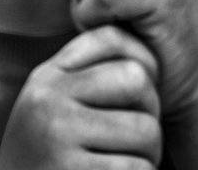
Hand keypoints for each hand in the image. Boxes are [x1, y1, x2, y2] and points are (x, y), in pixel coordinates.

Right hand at [0, 24, 161, 169]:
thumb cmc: (46, 150)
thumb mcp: (51, 101)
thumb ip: (84, 74)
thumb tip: (143, 56)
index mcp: (48, 76)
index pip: (111, 40)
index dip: (143, 66)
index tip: (138, 97)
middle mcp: (49, 98)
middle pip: (136, 80)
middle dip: (151, 111)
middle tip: (141, 136)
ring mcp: (59, 135)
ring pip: (145, 130)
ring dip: (150, 154)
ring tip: (128, 161)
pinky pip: (136, 168)